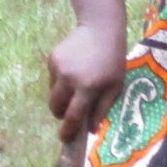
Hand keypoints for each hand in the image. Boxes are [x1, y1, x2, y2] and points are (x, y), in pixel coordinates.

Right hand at [46, 23, 125, 143]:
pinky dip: (60, 81)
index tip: (64, 138)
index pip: (73, 116)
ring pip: (52, 94)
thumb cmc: (112, 60)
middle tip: (70, 112)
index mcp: (88, 87)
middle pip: (55, 107)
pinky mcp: (52, 59)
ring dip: (61, 97)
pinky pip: (52, 79)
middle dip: (61, 114)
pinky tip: (73, 70)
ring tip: (76, 86)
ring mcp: (58, 68)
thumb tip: (91, 130)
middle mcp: (70, 79)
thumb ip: (103, 109)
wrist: (101, 29)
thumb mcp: (115, 86)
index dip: (67, 131)